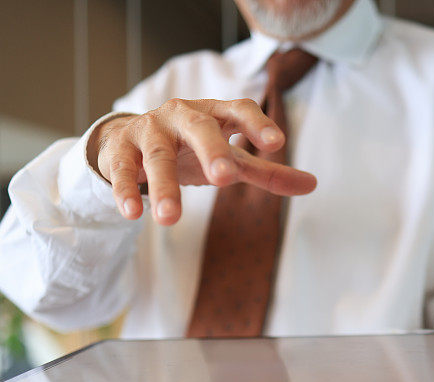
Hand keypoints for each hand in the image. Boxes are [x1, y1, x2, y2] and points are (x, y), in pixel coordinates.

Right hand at [88, 98, 317, 224]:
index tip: (277, 144)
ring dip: (164, 186)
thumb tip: (313, 184)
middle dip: (211, 151)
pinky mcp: (120, 148)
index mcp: (214, 114)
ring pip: (158, 155)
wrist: (130, 140)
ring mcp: (149, 129)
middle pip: (199, 127)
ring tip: (171, 219)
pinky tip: (132, 213)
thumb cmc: (190, 149)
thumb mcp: (230, 158)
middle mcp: (182, 115)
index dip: (257, 124)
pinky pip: (122, 169)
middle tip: (224, 178)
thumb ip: (266, 172)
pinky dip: (126, 190)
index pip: (239, 110)